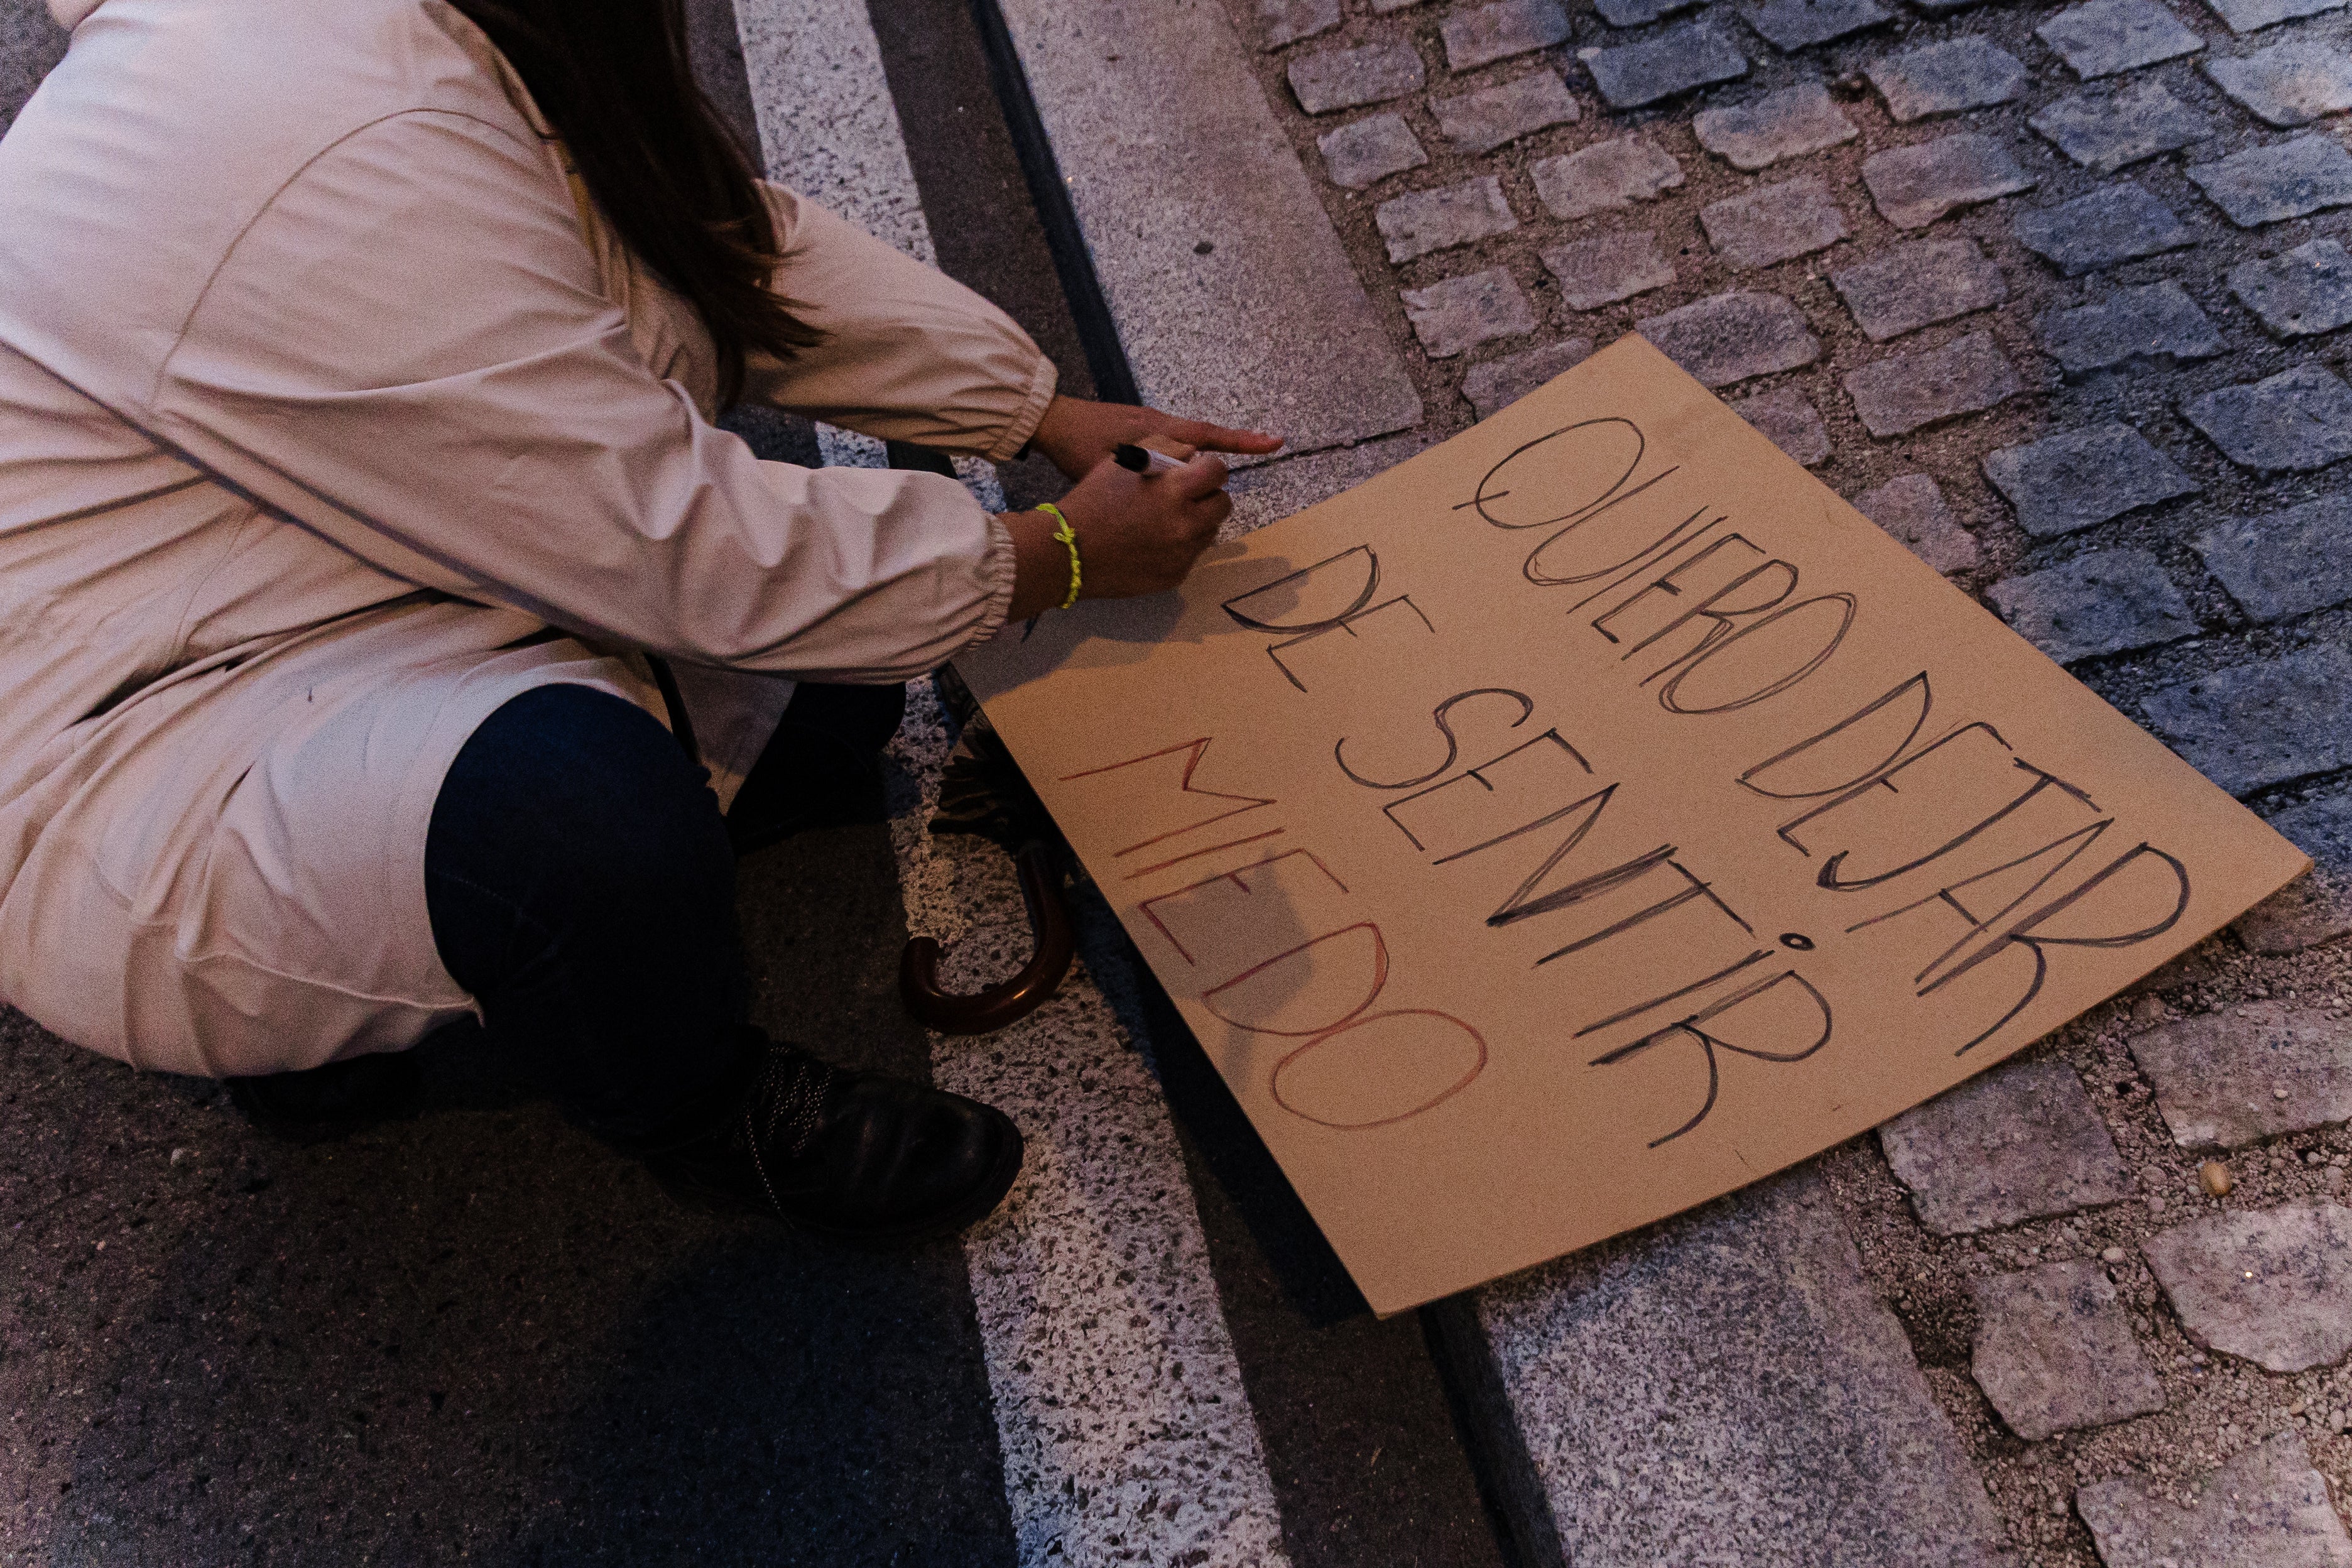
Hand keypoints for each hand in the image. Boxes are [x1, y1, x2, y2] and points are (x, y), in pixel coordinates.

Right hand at [1002, 452, 1232, 619]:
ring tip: (1167, 519)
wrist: (1068, 550)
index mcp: (1176, 490)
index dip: (1211, 468)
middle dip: (1208, 495)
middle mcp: (1186, 524)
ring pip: (1210, 531)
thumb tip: (1195, 454)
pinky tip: (1155, 541)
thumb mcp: (1126, 460)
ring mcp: (1182, 554)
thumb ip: (1166, 450)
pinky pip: (1191, 555)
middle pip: (1222, 505)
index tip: (1199, 471)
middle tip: (1187, 495)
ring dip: (1197, 521)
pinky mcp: (1175, 575)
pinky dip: (1180, 546)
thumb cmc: (1093, 499)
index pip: (1218, 472)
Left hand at [1026, 394, 1282, 479]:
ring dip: (1204, 458)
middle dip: (1230, 449)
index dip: (1241, 441)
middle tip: (1261, 454)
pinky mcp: (1139, 431)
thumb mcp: (1108, 466)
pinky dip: (1182, 459)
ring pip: (1187, 444)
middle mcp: (1160, 424)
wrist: (1051, 421)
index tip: (1273, 442)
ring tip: (1212, 482)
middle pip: (1204, 437)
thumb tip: (1170, 489)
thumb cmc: (1077, 445)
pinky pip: (1171, 445)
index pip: (1208, 435)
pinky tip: (1180, 476)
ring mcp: (1150, 426)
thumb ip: (1140, 475)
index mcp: (1157, 430)